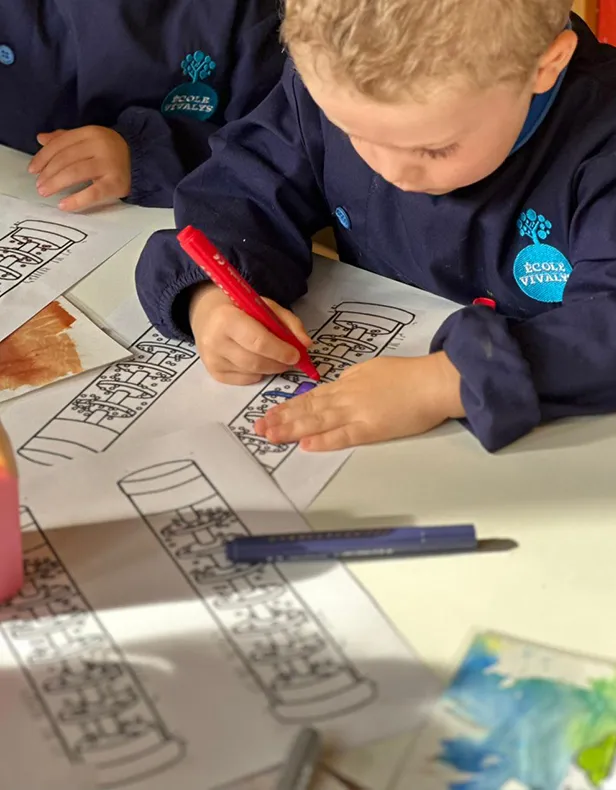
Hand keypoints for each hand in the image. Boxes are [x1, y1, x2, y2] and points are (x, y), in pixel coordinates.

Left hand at [29, 126, 130, 210]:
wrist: (143, 161)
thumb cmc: (111, 152)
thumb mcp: (90, 139)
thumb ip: (65, 139)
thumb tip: (40, 138)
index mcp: (91, 133)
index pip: (61, 144)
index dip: (43, 157)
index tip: (33, 170)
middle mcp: (100, 146)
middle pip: (66, 158)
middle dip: (48, 173)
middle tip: (39, 185)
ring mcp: (109, 165)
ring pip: (75, 173)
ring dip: (56, 183)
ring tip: (45, 192)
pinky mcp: (116, 183)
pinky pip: (93, 193)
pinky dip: (76, 200)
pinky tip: (64, 206)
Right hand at [190, 284, 311, 384]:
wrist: (207, 315)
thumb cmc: (241, 308)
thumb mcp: (265, 306)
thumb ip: (289, 322)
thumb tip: (306, 345)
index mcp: (227, 318)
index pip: (258, 341)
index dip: (280, 351)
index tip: (296, 355)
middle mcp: (215, 341)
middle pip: (256, 362)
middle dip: (279, 363)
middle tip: (291, 360)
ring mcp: (212, 360)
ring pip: (252, 373)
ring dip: (271, 369)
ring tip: (277, 359)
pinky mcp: (214, 373)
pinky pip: (245, 380)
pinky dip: (258, 373)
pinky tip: (259, 362)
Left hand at [254, 352, 464, 450]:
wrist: (434, 381)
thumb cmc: (410, 375)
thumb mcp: (375, 369)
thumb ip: (355, 381)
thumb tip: (339, 389)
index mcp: (348, 381)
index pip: (313, 396)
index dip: (290, 406)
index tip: (270, 413)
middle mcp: (347, 396)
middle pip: (308, 408)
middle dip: (281, 418)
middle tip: (258, 428)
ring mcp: (357, 412)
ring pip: (318, 420)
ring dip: (292, 429)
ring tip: (270, 436)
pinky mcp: (371, 428)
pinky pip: (342, 435)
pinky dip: (323, 440)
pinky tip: (305, 444)